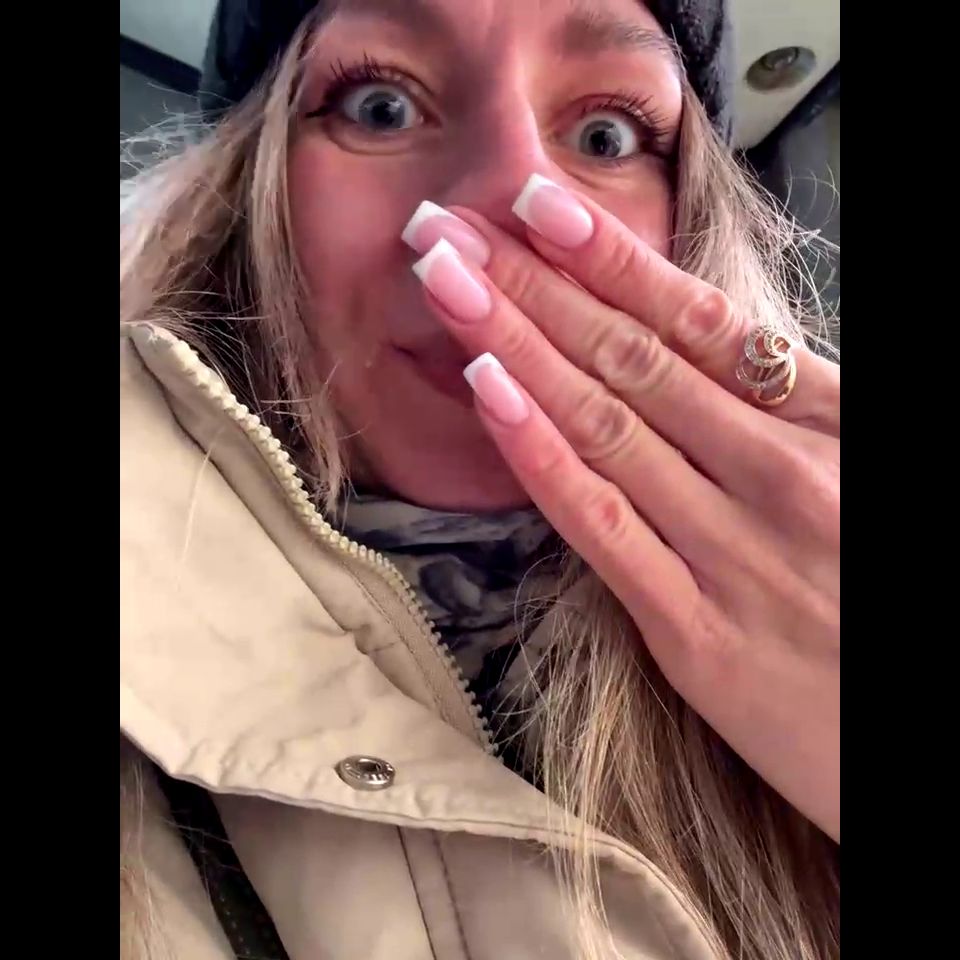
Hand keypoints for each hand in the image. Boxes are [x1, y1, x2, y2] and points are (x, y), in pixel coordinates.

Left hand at [406, 180, 839, 841]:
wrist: (928, 748)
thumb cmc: (890, 602)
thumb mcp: (862, 479)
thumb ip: (794, 415)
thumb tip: (704, 351)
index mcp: (831, 426)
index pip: (701, 321)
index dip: (610, 258)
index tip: (536, 205)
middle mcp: (777, 472)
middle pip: (632, 356)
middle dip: (531, 282)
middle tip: (447, 226)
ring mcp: (731, 550)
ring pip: (603, 421)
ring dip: (512, 342)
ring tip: (443, 280)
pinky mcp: (693, 631)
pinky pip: (600, 524)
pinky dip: (540, 452)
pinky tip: (485, 393)